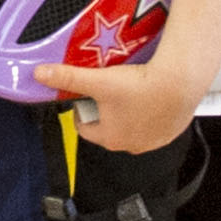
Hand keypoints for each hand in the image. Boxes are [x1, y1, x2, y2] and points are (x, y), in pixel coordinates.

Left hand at [49, 50, 203, 158]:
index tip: (88, 94)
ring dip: (129, 113)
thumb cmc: (140, 87)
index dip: (84, 109)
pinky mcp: (172, 133)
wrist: (180, 84)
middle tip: (110, 88)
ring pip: (133, 127)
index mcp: (110, 137)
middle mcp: (131, 145)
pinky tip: (152, 95)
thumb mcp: (99, 81)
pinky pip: (155, 124)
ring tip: (131, 90)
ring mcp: (154, 141)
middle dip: (106, 111)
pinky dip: (151, 113)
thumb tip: (40, 74)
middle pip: (109, 127)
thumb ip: (68, 78)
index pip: (85, 128)